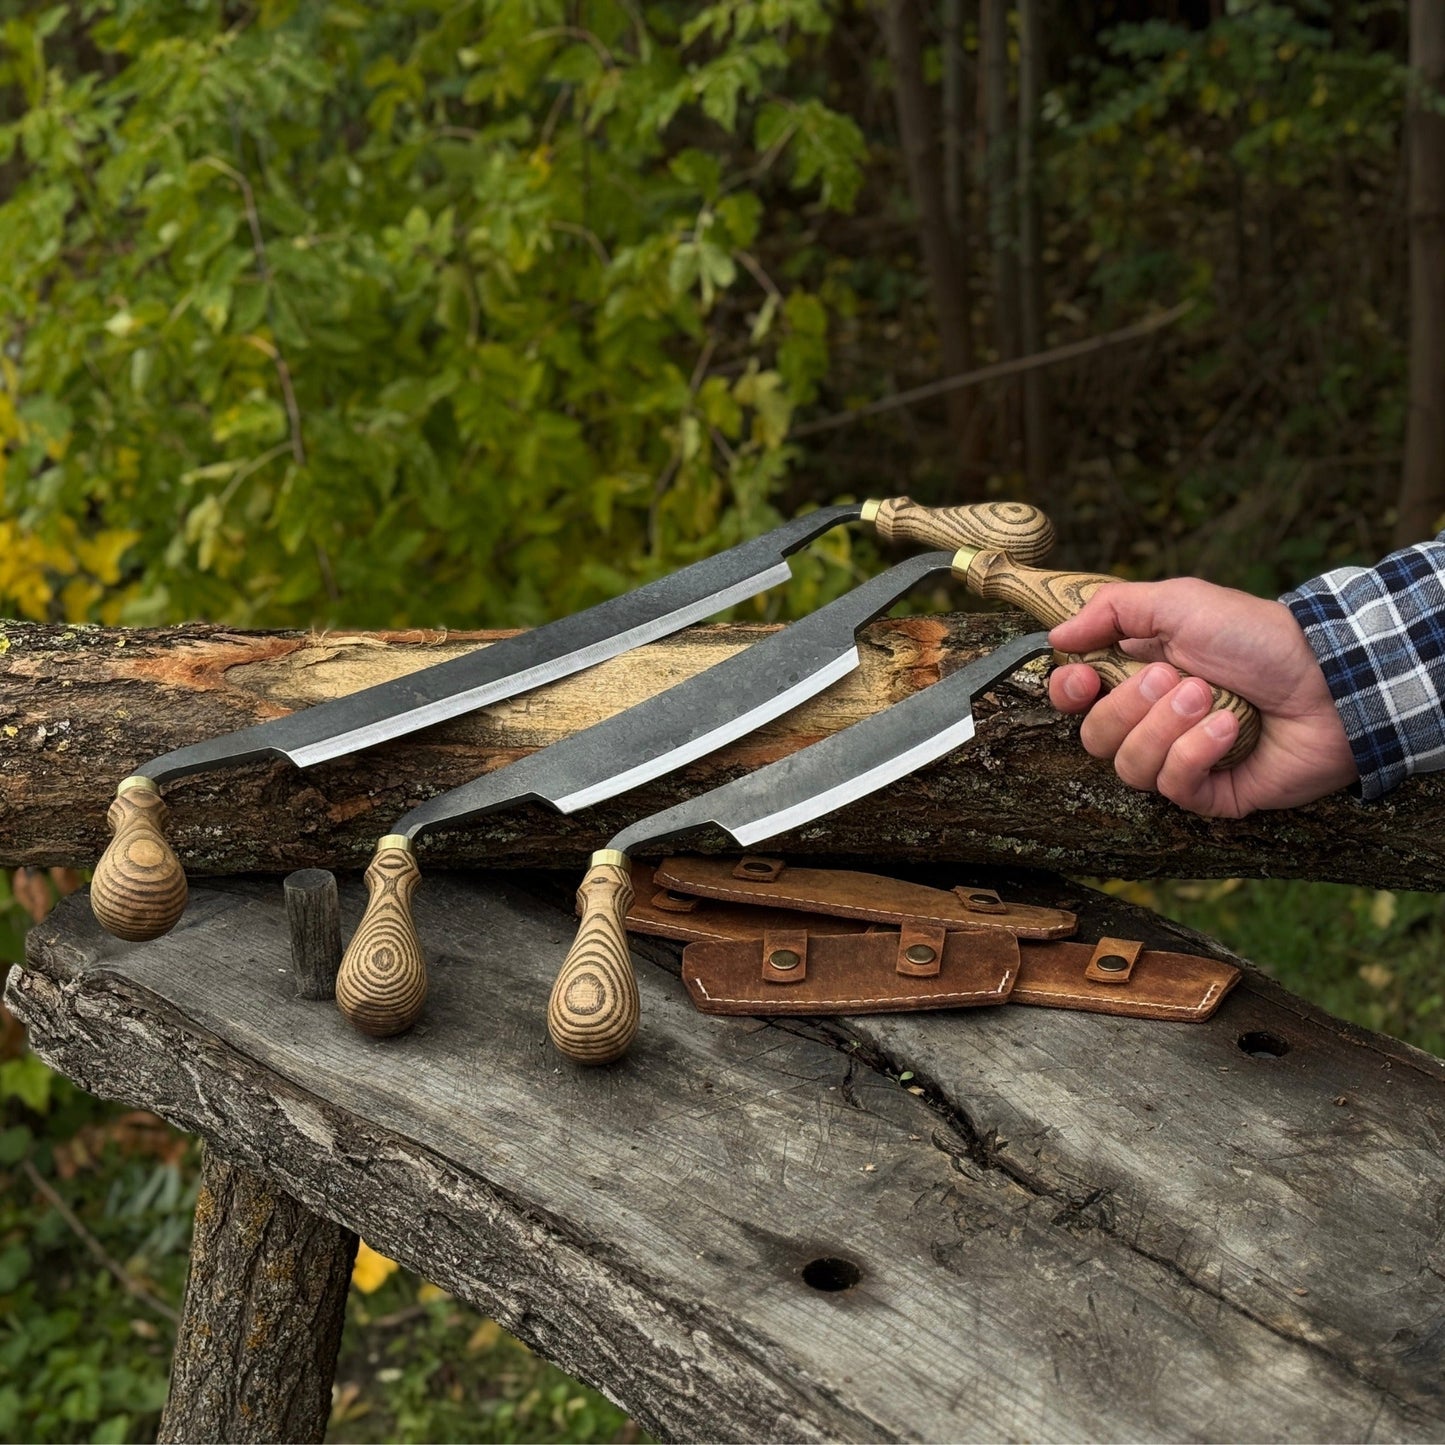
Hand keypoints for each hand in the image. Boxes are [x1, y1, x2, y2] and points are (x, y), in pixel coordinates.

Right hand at [1047, 579, 1357, 817]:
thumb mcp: (1179, 602)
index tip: (1085, 681)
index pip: (1074, 702)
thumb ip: (1111, 609)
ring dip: (1167, 728)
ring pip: (1129, 767)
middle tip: (1180, 678)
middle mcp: (1152, 723)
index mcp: (1136, 678)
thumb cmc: (1257, 637)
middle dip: (1131, 707)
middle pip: (1094, 738)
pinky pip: (1173, 787)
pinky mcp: (1211, 793)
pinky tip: (1229, 730)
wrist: (1329, 678)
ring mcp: (1180, 761)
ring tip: (1212, 700)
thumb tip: (1055, 639)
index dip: (1069, 695)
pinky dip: (1196, 753)